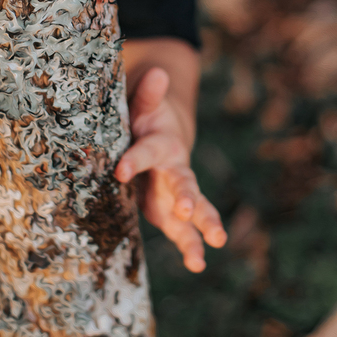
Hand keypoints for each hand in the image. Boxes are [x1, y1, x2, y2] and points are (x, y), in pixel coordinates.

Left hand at [116, 67, 226, 271]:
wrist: (163, 136)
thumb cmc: (145, 120)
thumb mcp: (143, 105)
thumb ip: (147, 95)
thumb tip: (157, 72)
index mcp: (162, 143)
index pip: (147, 152)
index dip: (134, 160)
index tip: (120, 171)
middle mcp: (175, 170)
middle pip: (185, 184)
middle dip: (187, 197)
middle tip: (187, 210)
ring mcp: (175, 193)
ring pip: (193, 209)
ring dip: (202, 225)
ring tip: (216, 242)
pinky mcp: (169, 210)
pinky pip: (182, 230)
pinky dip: (191, 246)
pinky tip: (198, 264)